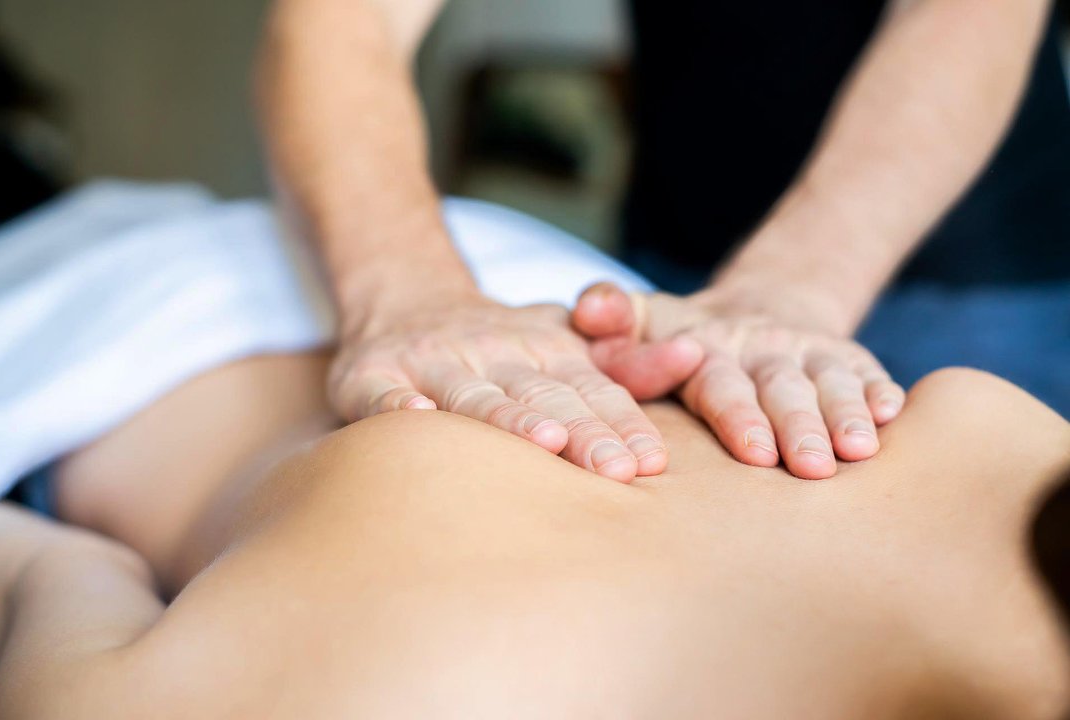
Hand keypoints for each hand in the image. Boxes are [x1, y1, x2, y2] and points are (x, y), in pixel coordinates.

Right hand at [328, 292, 703, 481]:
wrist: (404, 300)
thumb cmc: (501, 344)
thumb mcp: (566, 343)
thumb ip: (627, 360)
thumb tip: (697, 355)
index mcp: (544, 352)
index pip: (590, 390)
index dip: (619, 423)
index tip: (650, 461)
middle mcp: (492, 352)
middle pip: (541, 395)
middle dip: (580, 431)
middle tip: (614, 469)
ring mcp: (431, 361)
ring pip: (472, 392)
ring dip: (506, 414)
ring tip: (540, 440)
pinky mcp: (372, 374)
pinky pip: (382, 394)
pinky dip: (398, 407)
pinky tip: (417, 419)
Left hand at [573, 284, 905, 479]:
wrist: (759, 311)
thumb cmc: (683, 336)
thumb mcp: (644, 320)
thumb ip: (612, 316)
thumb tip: (586, 312)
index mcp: (710, 350)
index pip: (723, 385)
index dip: (740, 417)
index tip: (754, 453)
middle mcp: (763, 350)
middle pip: (781, 389)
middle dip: (798, 427)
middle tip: (809, 467)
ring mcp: (809, 353)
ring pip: (830, 382)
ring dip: (845, 416)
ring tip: (860, 451)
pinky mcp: (848, 359)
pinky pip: (868, 373)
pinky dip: (881, 393)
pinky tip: (896, 416)